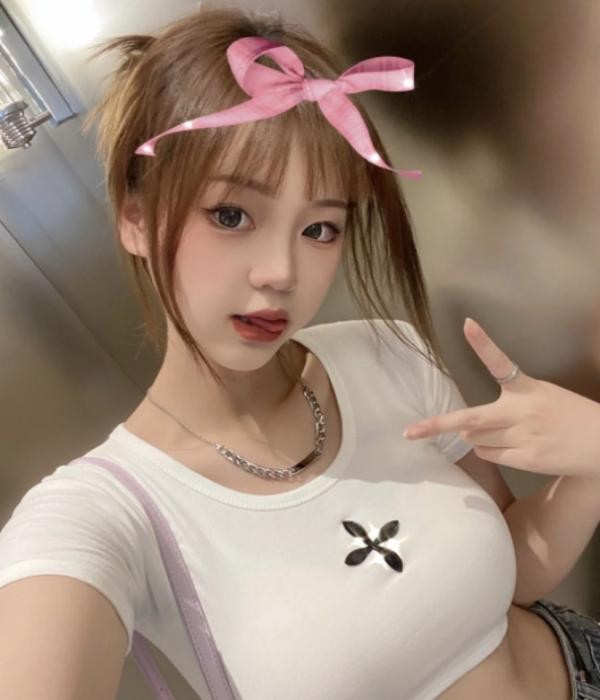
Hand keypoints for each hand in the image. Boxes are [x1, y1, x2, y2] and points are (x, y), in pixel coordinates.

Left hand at [404, 318, 599, 478]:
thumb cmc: (569, 415)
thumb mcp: (543, 395)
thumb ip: (508, 404)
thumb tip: (469, 428)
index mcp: (527, 388)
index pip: (501, 361)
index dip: (483, 343)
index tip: (467, 324)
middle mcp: (521, 411)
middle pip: (470, 419)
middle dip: (437, 426)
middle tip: (411, 431)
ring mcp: (522, 437)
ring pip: (476, 440)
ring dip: (477, 437)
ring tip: (502, 433)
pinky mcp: (526, 459)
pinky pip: (490, 455)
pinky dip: (489, 452)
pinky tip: (510, 447)